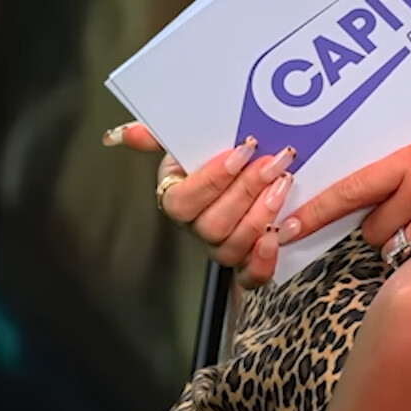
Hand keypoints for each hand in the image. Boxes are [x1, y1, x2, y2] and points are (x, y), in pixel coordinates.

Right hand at [103, 121, 300, 289]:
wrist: (256, 165)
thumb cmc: (219, 152)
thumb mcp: (192, 136)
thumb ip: (162, 135)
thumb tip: (126, 134)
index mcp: (178, 197)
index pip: (182, 202)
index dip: (212, 180)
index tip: (242, 151)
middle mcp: (197, 226)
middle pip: (211, 226)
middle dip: (245, 191)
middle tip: (273, 162)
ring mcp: (221, 245)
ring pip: (230, 249)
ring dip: (260, 216)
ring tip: (283, 184)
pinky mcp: (247, 261)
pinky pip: (250, 275)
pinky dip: (264, 260)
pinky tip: (284, 230)